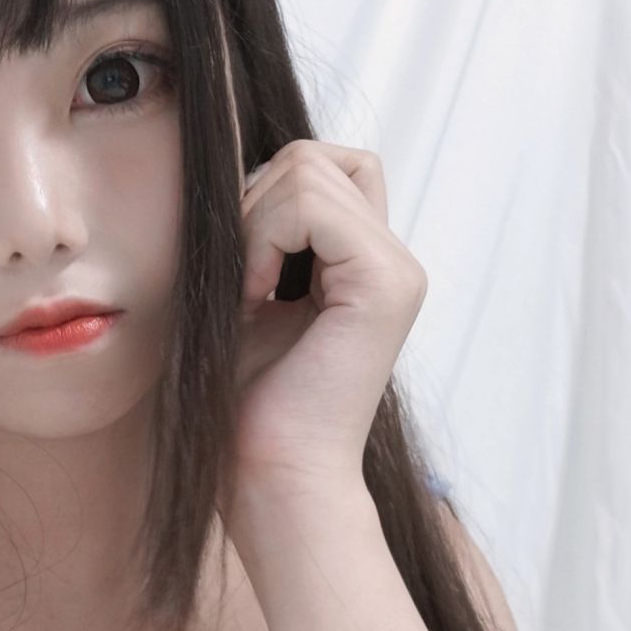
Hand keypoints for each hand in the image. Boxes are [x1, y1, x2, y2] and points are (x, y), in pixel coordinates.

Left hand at [231, 140, 427, 494]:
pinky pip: (312, 205)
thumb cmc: (244, 405)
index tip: (237, 274)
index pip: (319, 166)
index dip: (261, 200)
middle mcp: (392, 259)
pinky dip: (264, 240)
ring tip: (247, 295)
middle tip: (239, 284)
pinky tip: (253, 298)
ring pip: (311, 167)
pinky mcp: (387, 284)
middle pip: (316, 155)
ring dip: (255, 224)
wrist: (269, 475)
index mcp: (364, 263)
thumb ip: (255, 234)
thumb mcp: (242, 297)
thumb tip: (232, 165)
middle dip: (254, 205)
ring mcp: (398, 269)